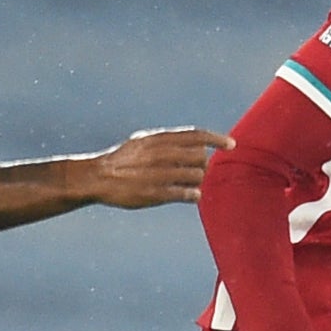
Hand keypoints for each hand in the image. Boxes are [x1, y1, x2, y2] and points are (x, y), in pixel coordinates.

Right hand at [90, 126, 233, 207]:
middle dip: (203, 164)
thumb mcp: (143, 140)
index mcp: (158, 138)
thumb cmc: (123, 158)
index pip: (196, 135)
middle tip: (196, 170)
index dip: (217, 139)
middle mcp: (160, 153)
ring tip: (190, 184)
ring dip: (198, 181)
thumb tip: (195, 140)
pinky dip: (193, 194)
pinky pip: (186, 194)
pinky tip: (192, 195)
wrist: (98, 177)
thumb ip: (168, 140)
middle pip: (200, 156)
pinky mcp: (155, 193)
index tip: (231, 144)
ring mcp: (158, 173)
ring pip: (196, 175)